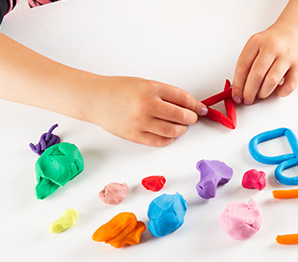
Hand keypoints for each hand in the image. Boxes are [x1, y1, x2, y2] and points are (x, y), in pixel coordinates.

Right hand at [88, 76, 206, 145]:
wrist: (95, 99)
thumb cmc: (120, 89)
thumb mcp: (145, 84)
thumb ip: (166, 95)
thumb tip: (189, 106)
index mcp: (151, 88)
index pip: (183, 98)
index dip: (196, 105)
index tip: (202, 108)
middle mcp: (147, 105)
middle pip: (182, 116)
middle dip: (191, 118)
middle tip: (192, 118)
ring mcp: (141, 122)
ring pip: (173, 131)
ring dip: (182, 130)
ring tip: (181, 126)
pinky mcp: (135, 136)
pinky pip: (160, 141)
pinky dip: (169, 138)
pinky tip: (169, 133)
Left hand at [232, 22, 297, 104]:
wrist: (297, 29)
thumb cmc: (274, 42)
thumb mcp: (257, 45)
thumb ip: (247, 63)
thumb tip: (239, 88)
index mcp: (256, 42)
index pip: (242, 67)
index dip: (238, 85)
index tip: (236, 96)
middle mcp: (272, 47)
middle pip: (256, 75)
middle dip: (249, 92)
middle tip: (247, 100)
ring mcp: (287, 55)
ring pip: (272, 81)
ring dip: (263, 93)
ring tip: (260, 95)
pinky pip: (290, 85)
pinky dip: (281, 92)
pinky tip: (277, 91)